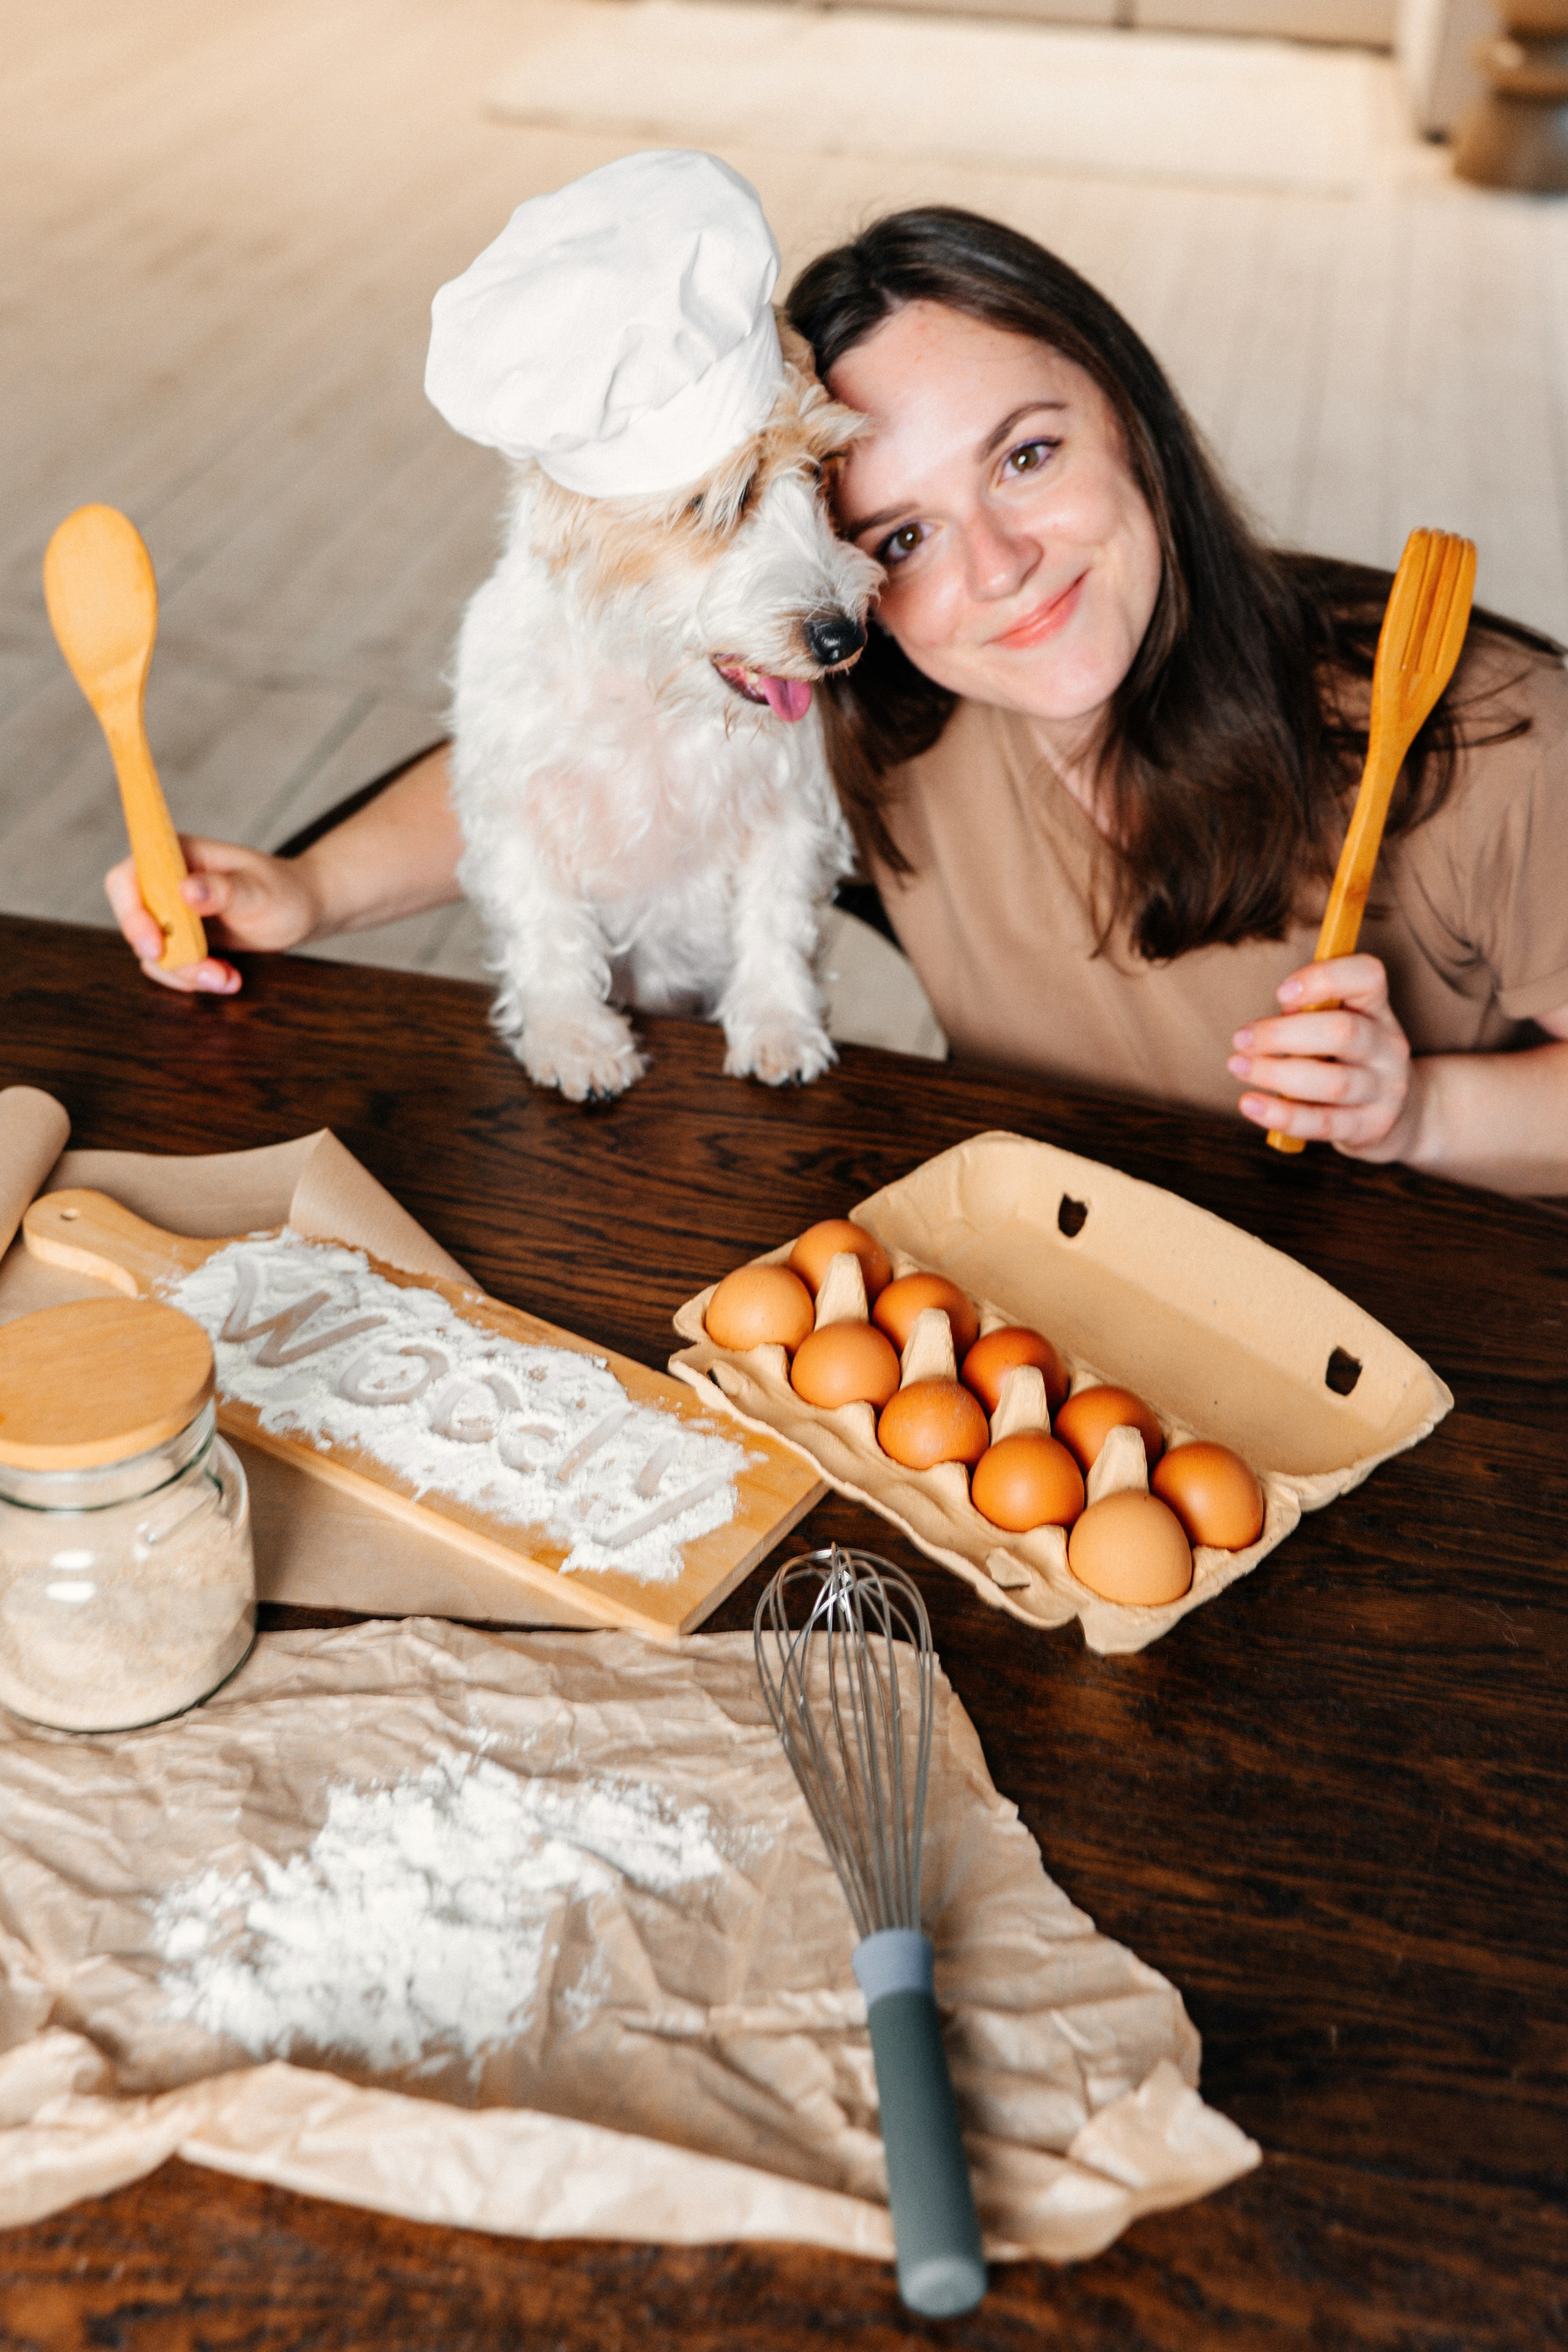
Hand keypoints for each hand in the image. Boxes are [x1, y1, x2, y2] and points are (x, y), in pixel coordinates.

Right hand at [104, 837, 322, 993]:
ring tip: (229, 978)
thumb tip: (187, 890)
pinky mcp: (182, 940)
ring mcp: (171, 914)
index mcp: (175, 855)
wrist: (301, 911)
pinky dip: (195, 980)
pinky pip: (170, 967)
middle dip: (167, 956)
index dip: (130, 913)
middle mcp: (165, 883)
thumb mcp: (260, 891)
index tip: (156, 945)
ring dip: (186, 974)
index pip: (126, 878)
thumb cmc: (284, 891)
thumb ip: (225, 891)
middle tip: (209, 973)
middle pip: (134, 923)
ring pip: (153, 953)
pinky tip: (229, 978)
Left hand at [1228, 954, 1425, 1161]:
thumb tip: (1266, 1028)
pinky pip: (1322, 1122)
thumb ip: (1308, 1018)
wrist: (1395, 1113)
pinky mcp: (1370, 1127)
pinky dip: (1281, 1115)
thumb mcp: (1338, 1028)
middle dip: (1282, 1034)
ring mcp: (1384, 1090)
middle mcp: (1388, 1047)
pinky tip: (1250, 1103)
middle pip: (1342, 1032)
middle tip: (1240, 1039)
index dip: (1324, 978)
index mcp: (1377, 1010)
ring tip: (1238, 1067)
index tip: (1281, 993)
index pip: (1368, 976)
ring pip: (1332, 1082)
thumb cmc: (1347, 1059)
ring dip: (1276, 1073)